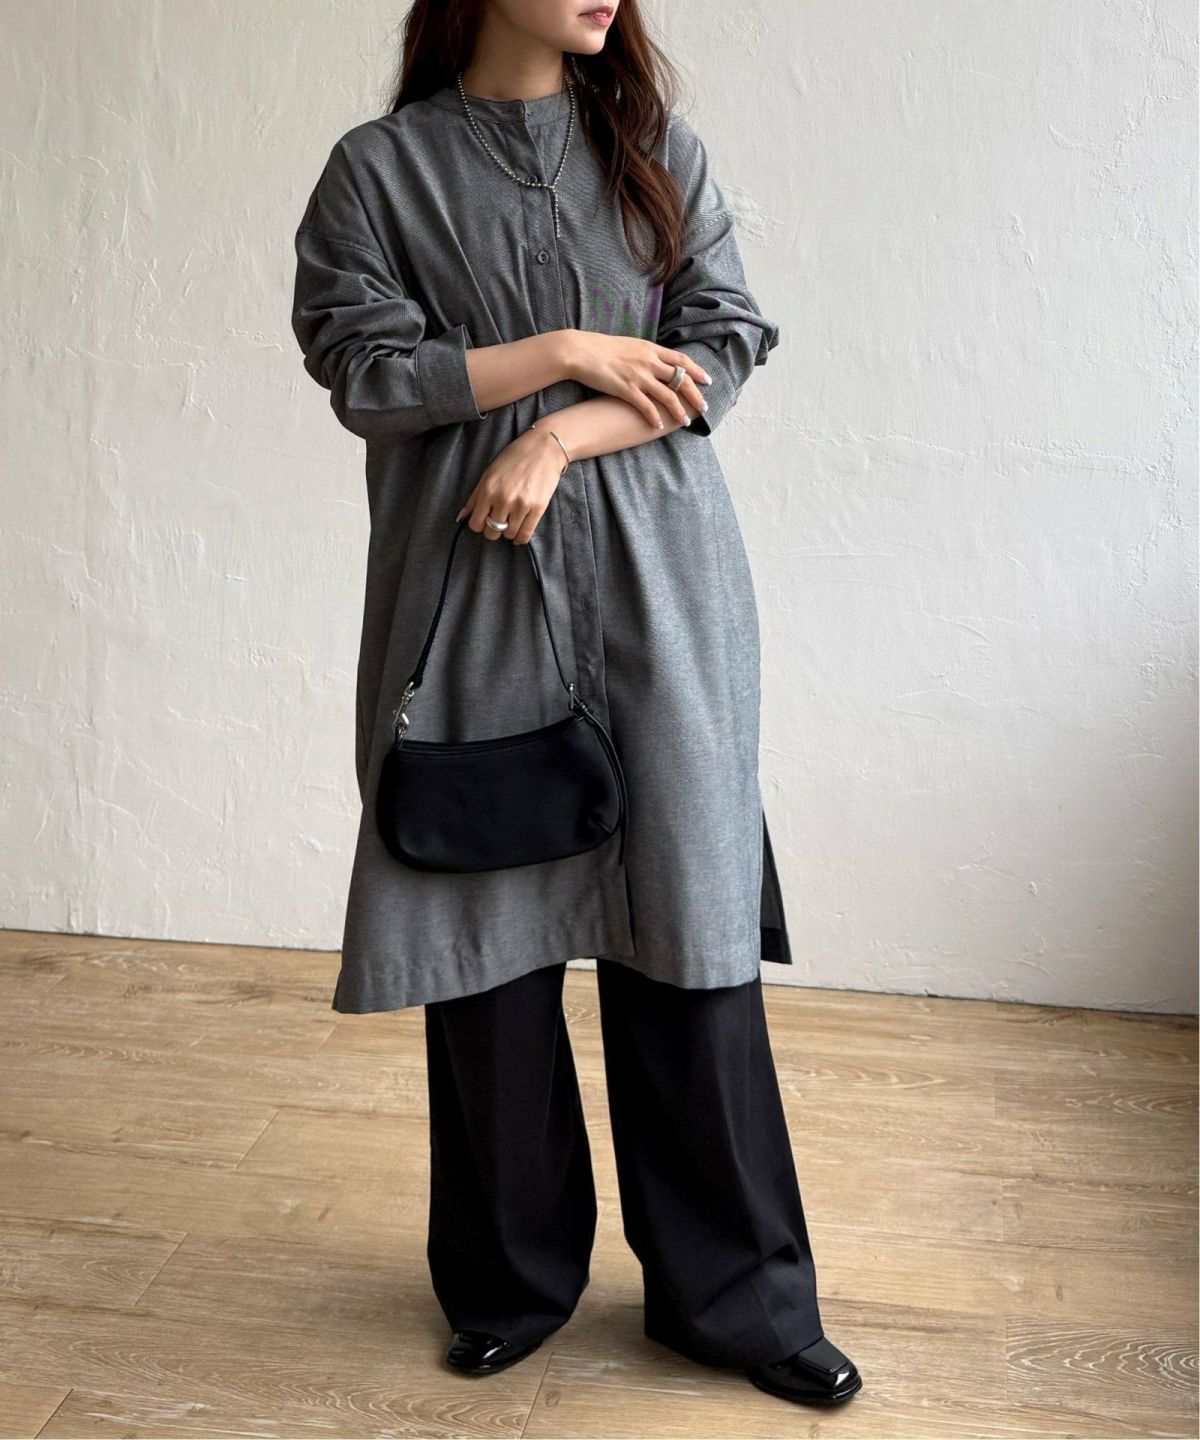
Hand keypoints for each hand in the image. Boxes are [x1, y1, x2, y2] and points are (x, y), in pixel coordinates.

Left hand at [455, 426, 566, 545]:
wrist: (543, 449)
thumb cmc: (514, 459)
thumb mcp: (489, 474)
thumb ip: (475, 497)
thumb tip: (462, 517)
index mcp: (488, 490)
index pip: (476, 524)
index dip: (479, 524)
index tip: (485, 520)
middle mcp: (502, 499)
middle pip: (491, 532)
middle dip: (493, 530)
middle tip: (499, 521)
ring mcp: (521, 505)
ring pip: (508, 534)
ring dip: (508, 531)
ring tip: (511, 521)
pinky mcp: (537, 509)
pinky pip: (524, 535)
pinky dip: (520, 538)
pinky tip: (519, 531)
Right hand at [563, 331, 710, 429]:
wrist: (580, 350)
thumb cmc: (600, 348)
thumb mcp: (629, 345)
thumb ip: (644, 353)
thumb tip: (655, 361)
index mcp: (650, 349)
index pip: (681, 359)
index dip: (696, 370)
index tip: (707, 380)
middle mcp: (649, 361)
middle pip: (680, 378)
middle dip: (695, 395)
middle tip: (704, 407)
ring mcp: (638, 376)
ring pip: (668, 395)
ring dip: (679, 410)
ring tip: (685, 422)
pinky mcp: (626, 389)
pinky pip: (646, 406)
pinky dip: (655, 417)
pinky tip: (660, 425)